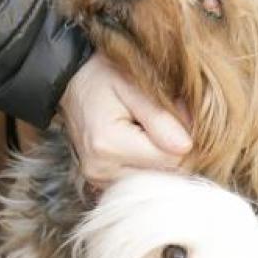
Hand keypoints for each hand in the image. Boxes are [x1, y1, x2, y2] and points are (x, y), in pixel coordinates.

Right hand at [58, 53, 192, 188]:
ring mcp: (99, 180)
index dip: (182, 135)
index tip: (173, 112)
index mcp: (108, 145)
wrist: (71, 81)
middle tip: (160, 119)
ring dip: (160, 157)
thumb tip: (186, 146)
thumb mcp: (132, 85)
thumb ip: (160, 116)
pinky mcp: (101, 182)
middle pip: (164, 174)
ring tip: (145, 129)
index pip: (172, 159)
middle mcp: (101, 170)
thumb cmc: (102, 75)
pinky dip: (147, 163)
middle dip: (171, 148)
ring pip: (155, 179)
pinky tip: (138, 143)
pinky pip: (140, 180)